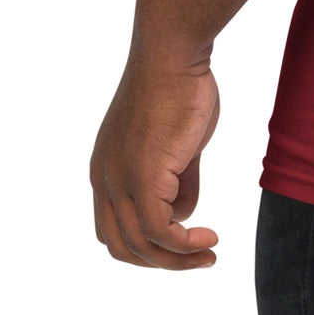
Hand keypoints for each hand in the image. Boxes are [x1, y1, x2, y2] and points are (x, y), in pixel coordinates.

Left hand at [90, 55, 221, 268]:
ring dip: (176, 259)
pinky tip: (208, 239)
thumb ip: (180, 179)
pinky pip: (158, 229)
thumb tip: (184, 214)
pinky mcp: (141, 175)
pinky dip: (183, 244)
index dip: (145, 245)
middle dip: (160, 261)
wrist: (172, 53)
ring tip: (209, 254)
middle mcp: (104, 179)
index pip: (112, 228)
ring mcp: (119, 179)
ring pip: (139, 244)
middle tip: (199, 259)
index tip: (182, 243)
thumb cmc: (180, 86)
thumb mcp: (179, 143)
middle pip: (120, 245)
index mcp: (106, 169)